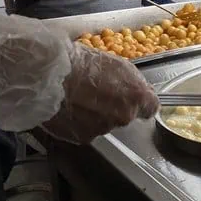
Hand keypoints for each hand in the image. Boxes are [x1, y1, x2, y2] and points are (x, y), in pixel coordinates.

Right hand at [42, 44, 158, 144]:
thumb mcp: (118, 65)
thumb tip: (143, 92)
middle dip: (115, 107)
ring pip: (104, 124)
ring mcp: (103, 129)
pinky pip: (86, 130)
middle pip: (125, 116)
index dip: (141, 103)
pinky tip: (69, 109)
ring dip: (96, 115)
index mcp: (136, 97)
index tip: (133, 99)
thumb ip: (134, 83)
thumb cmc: (83, 64)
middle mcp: (123, 117)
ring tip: (79, 99)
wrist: (49, 75)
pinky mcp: (83, 137)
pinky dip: (80, 123)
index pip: (151, 108)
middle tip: (96, 93)